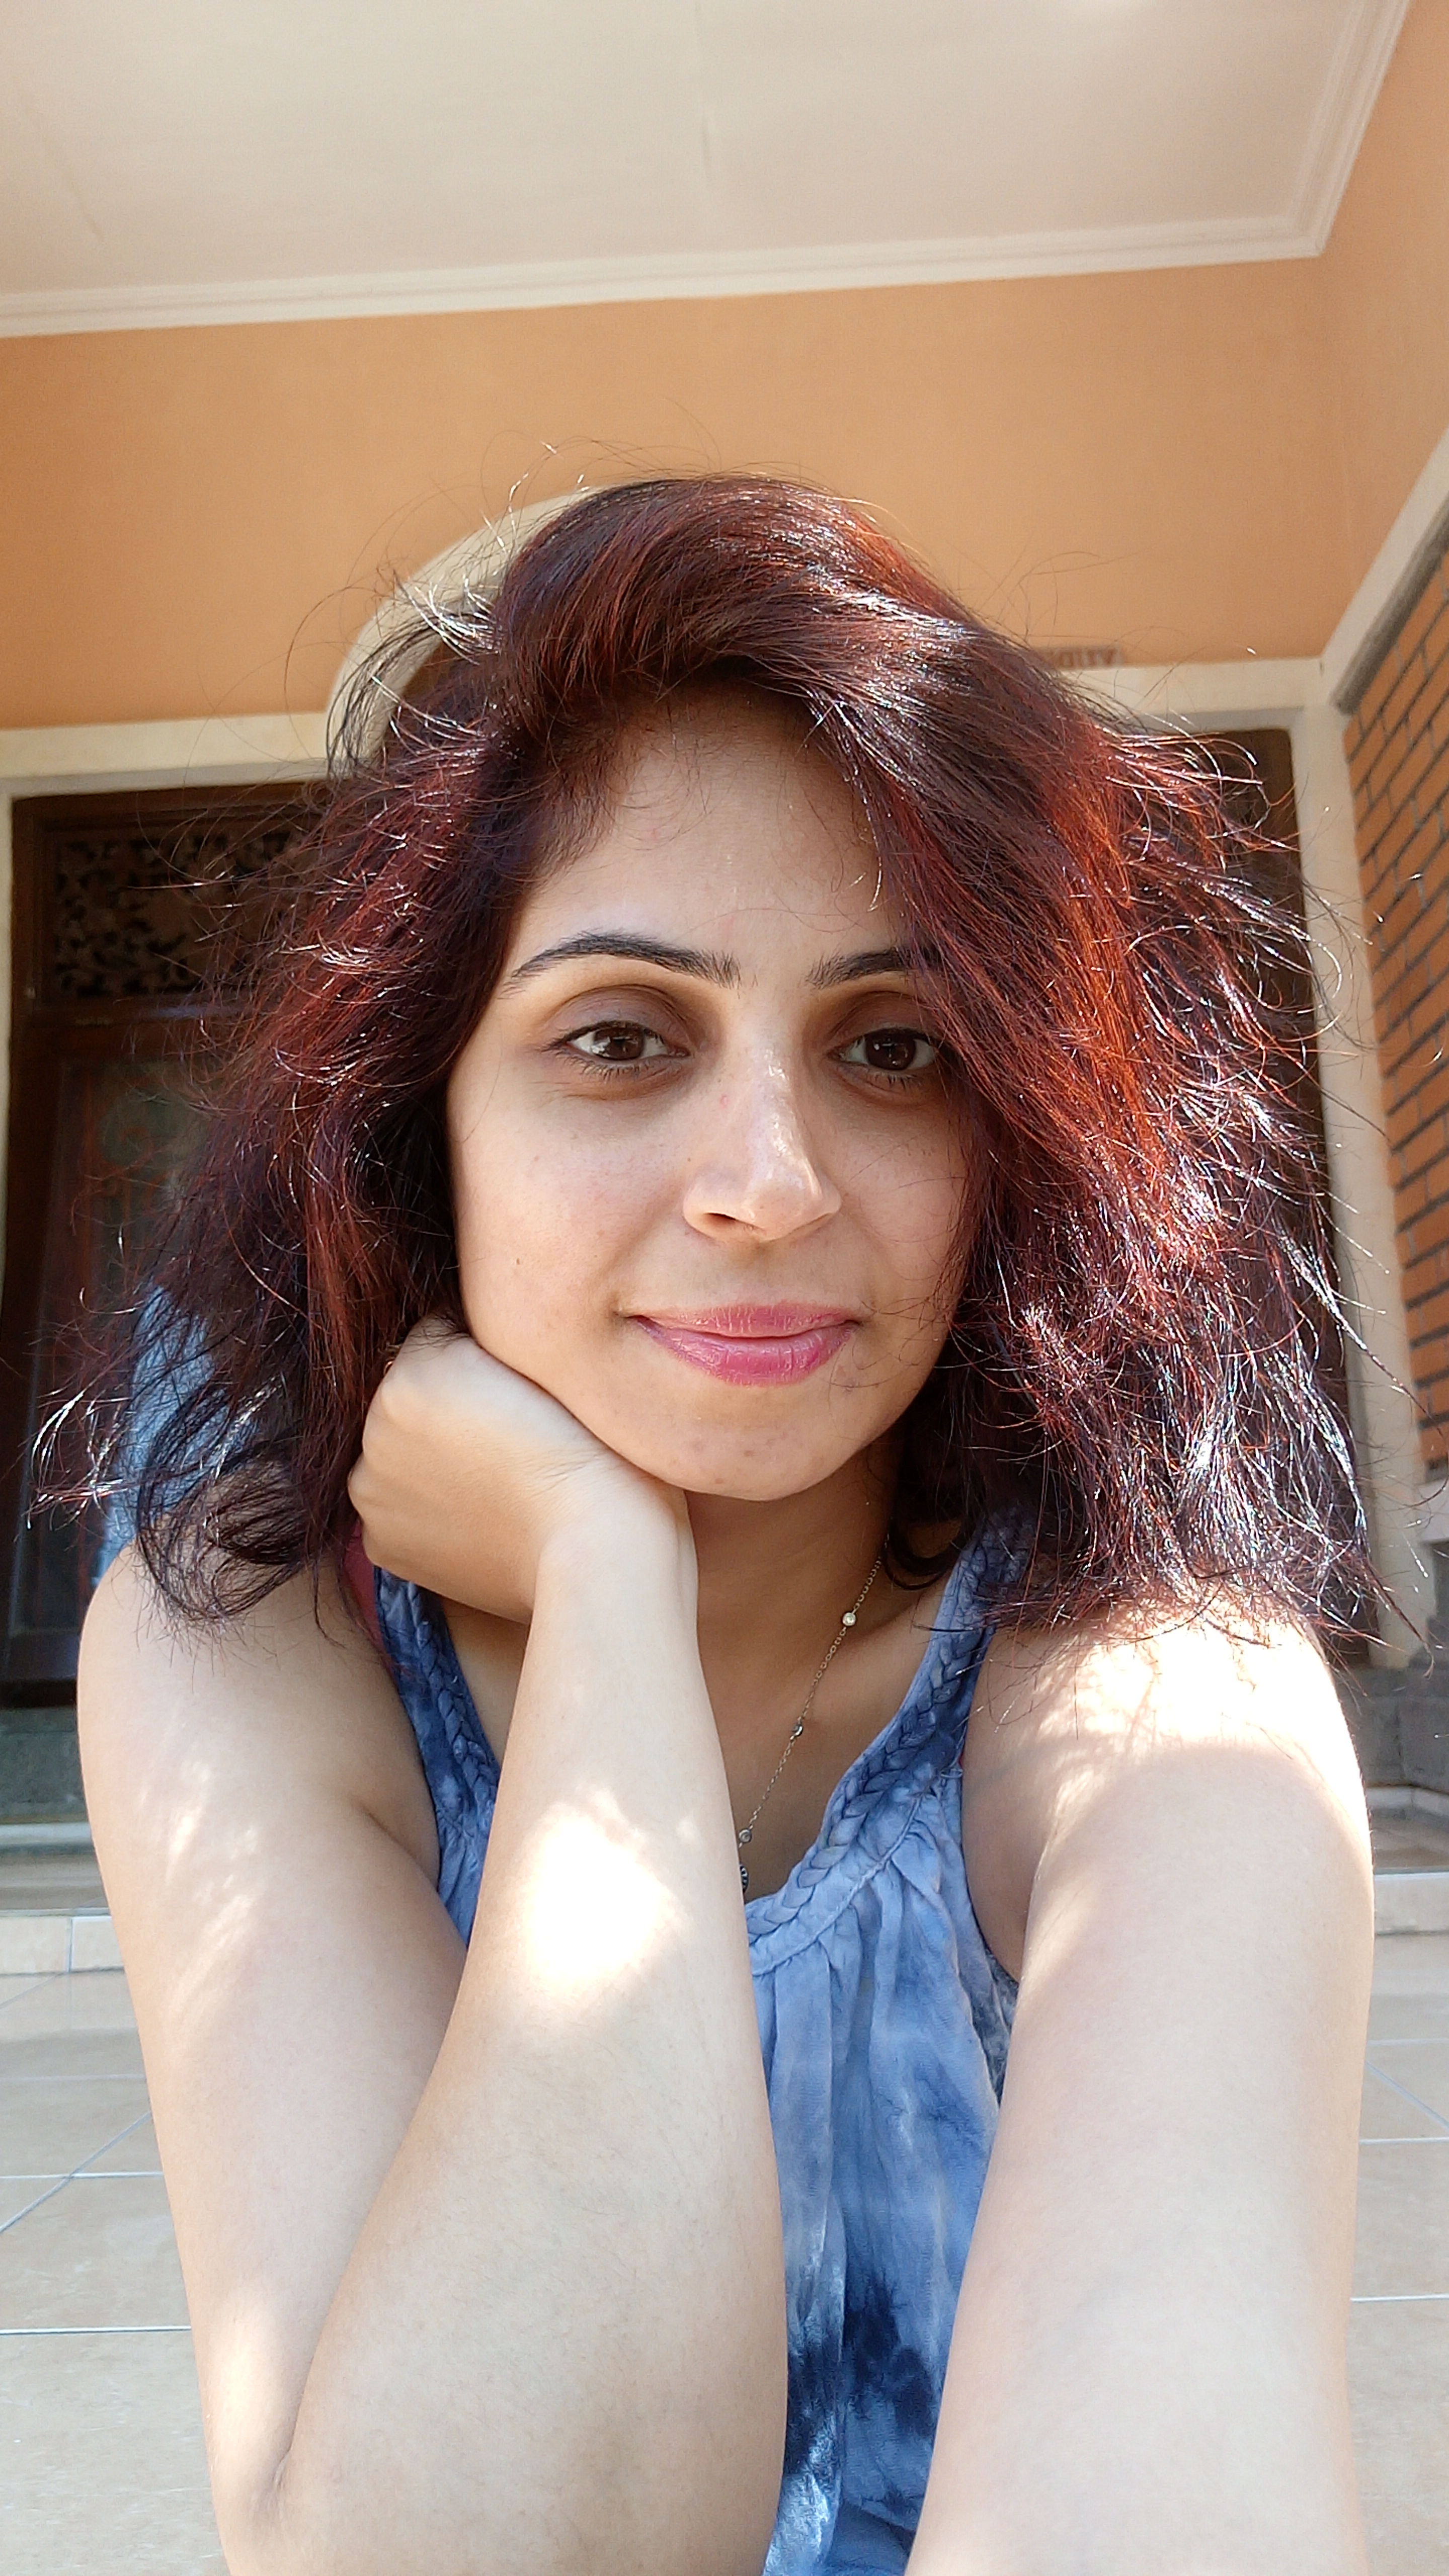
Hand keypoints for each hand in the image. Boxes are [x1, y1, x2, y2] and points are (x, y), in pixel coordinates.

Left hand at [348, 1319, 683, 1619]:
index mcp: (410, 1371)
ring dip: (435, 1456)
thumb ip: (486, 1332)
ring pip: (403, 1452)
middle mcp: (373, 1430)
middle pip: (414, 1396)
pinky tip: (479, 1512)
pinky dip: (430, 1507)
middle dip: (451, 1405)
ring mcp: (372, 1493)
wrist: (596, 1545)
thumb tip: (466, 1331)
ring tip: (501, 1476)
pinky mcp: (382, 1544)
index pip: (440, 1334)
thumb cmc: (589, 1447)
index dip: (485, 1350)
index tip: (523, 1384)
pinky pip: (401, 1505)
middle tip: (514, 1432)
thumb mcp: (542, 1355)